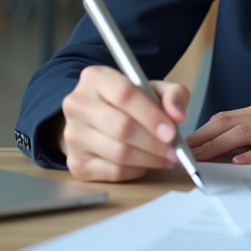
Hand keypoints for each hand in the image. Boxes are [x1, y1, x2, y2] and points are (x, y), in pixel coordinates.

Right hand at [58, 65, 189, 181]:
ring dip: (149, 159)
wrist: (96, 120)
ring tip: (166, 158)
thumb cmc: (130, 103)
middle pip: (121, 127)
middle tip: (173, 150)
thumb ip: (173, 94)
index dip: (151, 115)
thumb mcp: (154, 89)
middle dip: (154, 143)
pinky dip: (136, 171)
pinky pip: (113, 172)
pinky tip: (145, 163)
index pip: (125, 94)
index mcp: (95, 78)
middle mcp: (77, 104)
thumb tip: (178, 115)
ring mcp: (72, 136)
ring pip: (119, 153)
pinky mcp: (76, 163)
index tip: (172, 132)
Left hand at [187, 100, 250, 164]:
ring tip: (201, 157)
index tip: (183, 144)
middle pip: (228, 122)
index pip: (225, 117)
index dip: (202, 130)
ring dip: (219, 145)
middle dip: (202, 138)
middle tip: (181, 152)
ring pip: (244, 132)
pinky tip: (239, 161)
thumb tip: (228, 150)